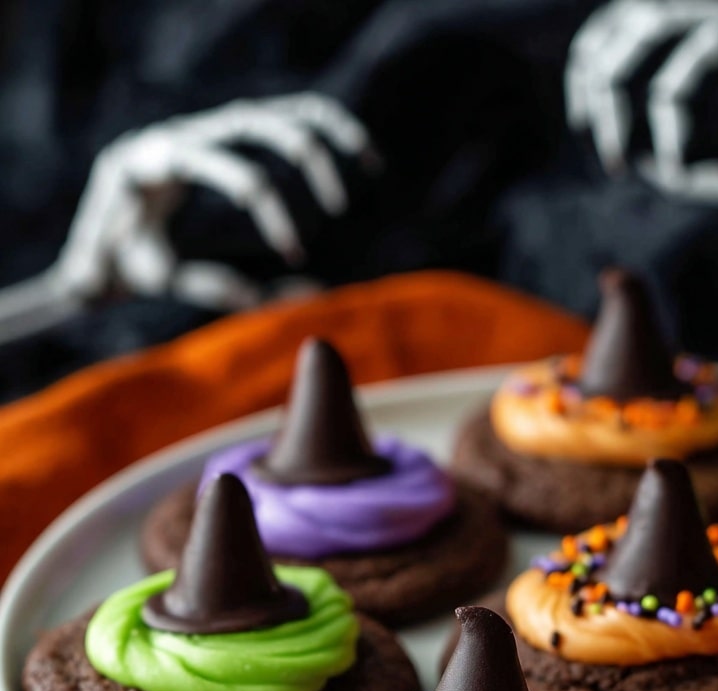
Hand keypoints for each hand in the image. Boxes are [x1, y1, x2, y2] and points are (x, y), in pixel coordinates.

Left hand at [54, 93, 377, 309]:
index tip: (293, 250)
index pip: (211, 161)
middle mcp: (178, 134)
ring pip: (273, 110)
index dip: (259, 198)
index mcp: (144, 160)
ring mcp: (203, 132)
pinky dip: (326, 129)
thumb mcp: (155, 278)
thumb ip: (205, 286)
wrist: (94, 240)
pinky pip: (282, 117)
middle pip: (251, 120)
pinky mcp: (225, 139)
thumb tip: (266, 298)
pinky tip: (363, 158)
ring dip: (323, 136)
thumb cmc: (118, 267)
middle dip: (300, 156)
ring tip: (368, 166)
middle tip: (336, 208)